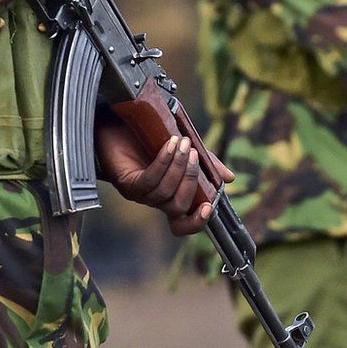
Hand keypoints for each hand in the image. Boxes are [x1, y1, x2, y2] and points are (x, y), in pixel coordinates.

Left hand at [96, 120, 234, 235]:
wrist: (117, 123)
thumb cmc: (149, 137)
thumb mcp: (183, 149)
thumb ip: (206, 163)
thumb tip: (229, 178)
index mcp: (170, 196)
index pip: (182, 224)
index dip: (196, 222)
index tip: (209, 207)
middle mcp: (155, 200)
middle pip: (178, 207)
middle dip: (190, 180)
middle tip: (194, 154)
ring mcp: (140, 194)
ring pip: (164, 192)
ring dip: (177, 167)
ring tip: (182, 143)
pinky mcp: (127, 183)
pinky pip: (149, 181)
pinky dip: (162, 163)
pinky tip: (168, 146)